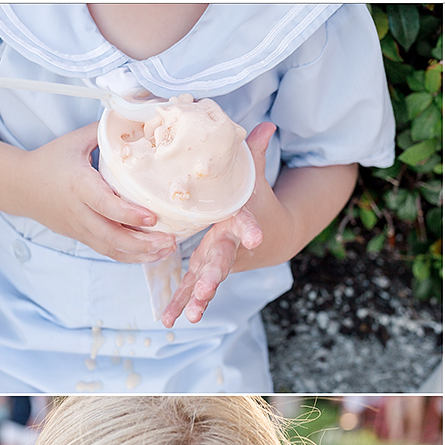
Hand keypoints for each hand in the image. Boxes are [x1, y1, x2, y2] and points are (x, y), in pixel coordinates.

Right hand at [16, 123, 179, 262]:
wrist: (20, 185)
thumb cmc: (50, 161)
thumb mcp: (74, 141)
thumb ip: (104, 133)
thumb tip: (135, 120)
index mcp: (78, 185)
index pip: (104, 204)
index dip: (129, 214)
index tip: (152, 217)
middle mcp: (78, 211)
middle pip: (111, 235)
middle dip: (142, 243)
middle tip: (169, 240)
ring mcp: (80, 227)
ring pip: (111, 248)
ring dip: (141, 253)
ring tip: (167, 248)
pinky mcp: (82, 237)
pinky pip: (108, 251)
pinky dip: (130, 256)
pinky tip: (152, 253)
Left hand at [158, 122, 273, 326]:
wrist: (275, 236)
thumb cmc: (257, 202)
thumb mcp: (256, 179)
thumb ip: (255, 154)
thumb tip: (265, 124)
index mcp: (239, 222)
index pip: (247, 224)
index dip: (251, 229)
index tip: (257, 237)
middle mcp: (231, 246)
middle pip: (223, 261)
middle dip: (214, 275)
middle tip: (207, 288)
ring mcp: (220, 263)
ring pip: (208, 281)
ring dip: (198, 298)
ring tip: (189, 316)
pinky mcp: (209, 273)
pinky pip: (194, 289)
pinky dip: (183, 303)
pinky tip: (169, 320)